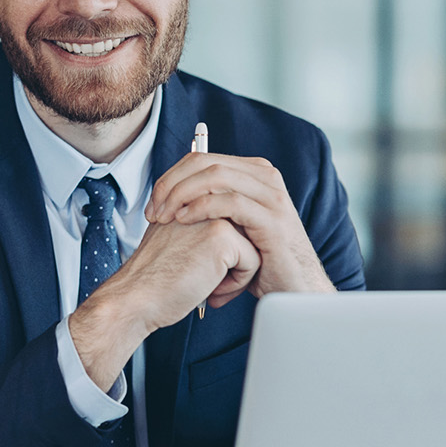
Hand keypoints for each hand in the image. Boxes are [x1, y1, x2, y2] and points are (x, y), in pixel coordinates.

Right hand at [68, 217, 260, 388]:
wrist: (135, 297)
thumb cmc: (154, 279)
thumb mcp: (176, 240)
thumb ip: (201, 228)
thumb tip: (236, 236)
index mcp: (191, 198)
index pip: (233, 224)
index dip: (224, 254)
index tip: (200, 271)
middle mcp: (202, 201)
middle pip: (246, 233)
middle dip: (234, 262)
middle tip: (207, 281)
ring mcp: (213, 215)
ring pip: (253, 245)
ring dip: (237, 272)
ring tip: (209, 285)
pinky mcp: (222, 235)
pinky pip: (253, 261)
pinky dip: (238, 283)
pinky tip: (211, 289)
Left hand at [145, 152, 334, 297]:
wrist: (294, 288)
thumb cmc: (259, 260)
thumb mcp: (231, 226)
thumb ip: (210, 205)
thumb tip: (169, 195)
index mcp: (253, 173)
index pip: (201, 158)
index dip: (170, 177)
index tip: (152, 204)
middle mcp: (265, 177)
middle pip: (205, 162)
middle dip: (171, 184)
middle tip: (153, 211)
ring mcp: (271, 196)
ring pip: (215, 176)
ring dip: (181, 194)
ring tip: (164, 218)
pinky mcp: (272, 219)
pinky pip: (230, 201)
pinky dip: (201, 207)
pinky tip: (183, 220)